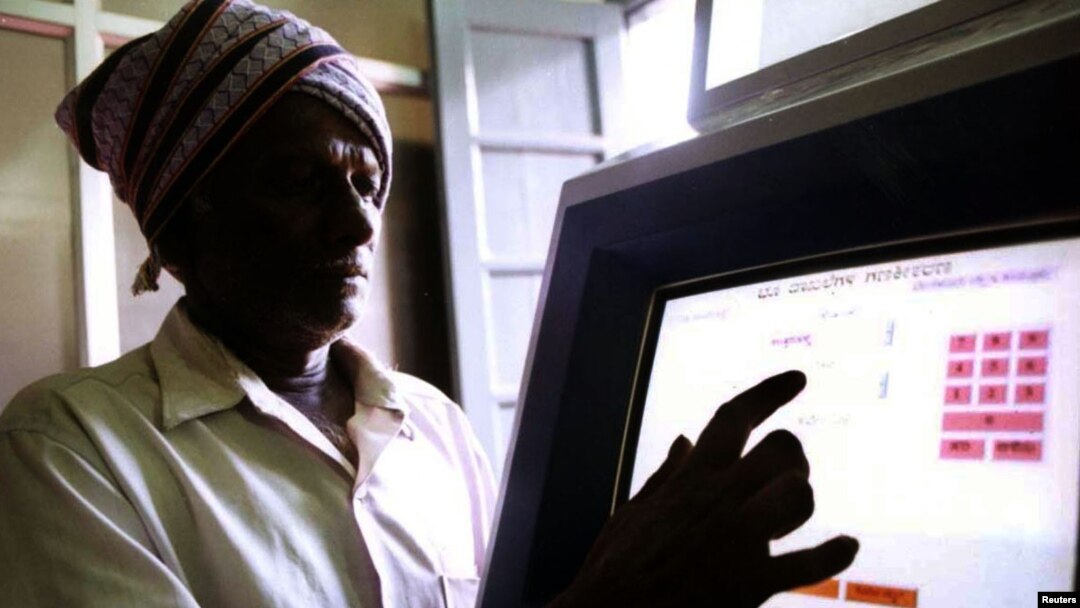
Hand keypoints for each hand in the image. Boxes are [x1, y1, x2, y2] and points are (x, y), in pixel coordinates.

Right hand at [552, 371, 858, 606]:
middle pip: (781, 449)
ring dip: (800, 501)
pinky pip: (809, 563)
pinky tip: (847, 547)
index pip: (734, 418)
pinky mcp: (752, 582)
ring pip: (800, 494)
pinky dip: (835, 553)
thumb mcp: (634, 512)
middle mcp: (718, 500)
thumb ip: (667, 475)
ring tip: (789, 516)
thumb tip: (685, 439)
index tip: (798, 379)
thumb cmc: (616, 569)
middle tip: (783, 476)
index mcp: (689, 480)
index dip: (768, 393)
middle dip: (791, 458)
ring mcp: (738, 539)